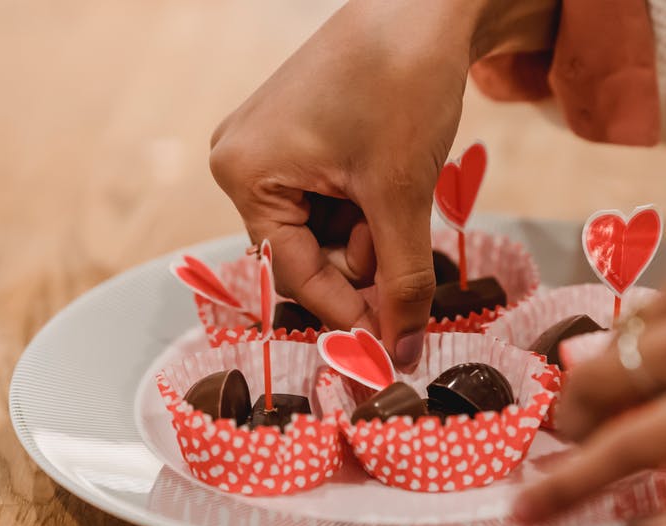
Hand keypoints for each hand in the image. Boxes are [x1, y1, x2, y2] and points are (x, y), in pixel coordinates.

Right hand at [209, 0, 555, 369]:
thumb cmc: (401, 87)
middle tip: (410, 263)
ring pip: (323, 229)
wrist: (423, 6)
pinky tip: (392, 178)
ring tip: (402, 193)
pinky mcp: (298, 135)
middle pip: (306, 253)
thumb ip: (403, 281)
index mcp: (245, 173)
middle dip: (363, 263)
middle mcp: (242, 161)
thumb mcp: (401, 196)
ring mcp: (268, 146)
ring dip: (370, 234)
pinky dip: (366, 206)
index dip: (347, 313)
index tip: (389, 347)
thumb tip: (402, 350)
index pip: (293, 273)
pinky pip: (328, 197)